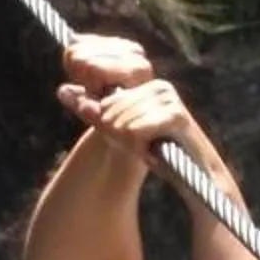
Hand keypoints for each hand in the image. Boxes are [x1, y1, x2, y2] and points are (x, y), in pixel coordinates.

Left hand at [54, 33, 225, 181]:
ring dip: (128, 144)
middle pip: (107, 108)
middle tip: (138, 148)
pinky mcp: (175, 115)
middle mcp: (154, 84)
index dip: (96, 109)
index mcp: (141, 81)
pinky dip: (138, 147)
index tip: (106, 126)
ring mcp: (166, 97)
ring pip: (119, 121)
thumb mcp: (119, 131)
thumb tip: (61, 90)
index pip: (99, 86)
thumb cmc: (158, 154)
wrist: (198, 178)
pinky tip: (152, 155)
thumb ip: (93, 111)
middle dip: (115, 134)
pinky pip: (134, 130)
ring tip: (147, 151)